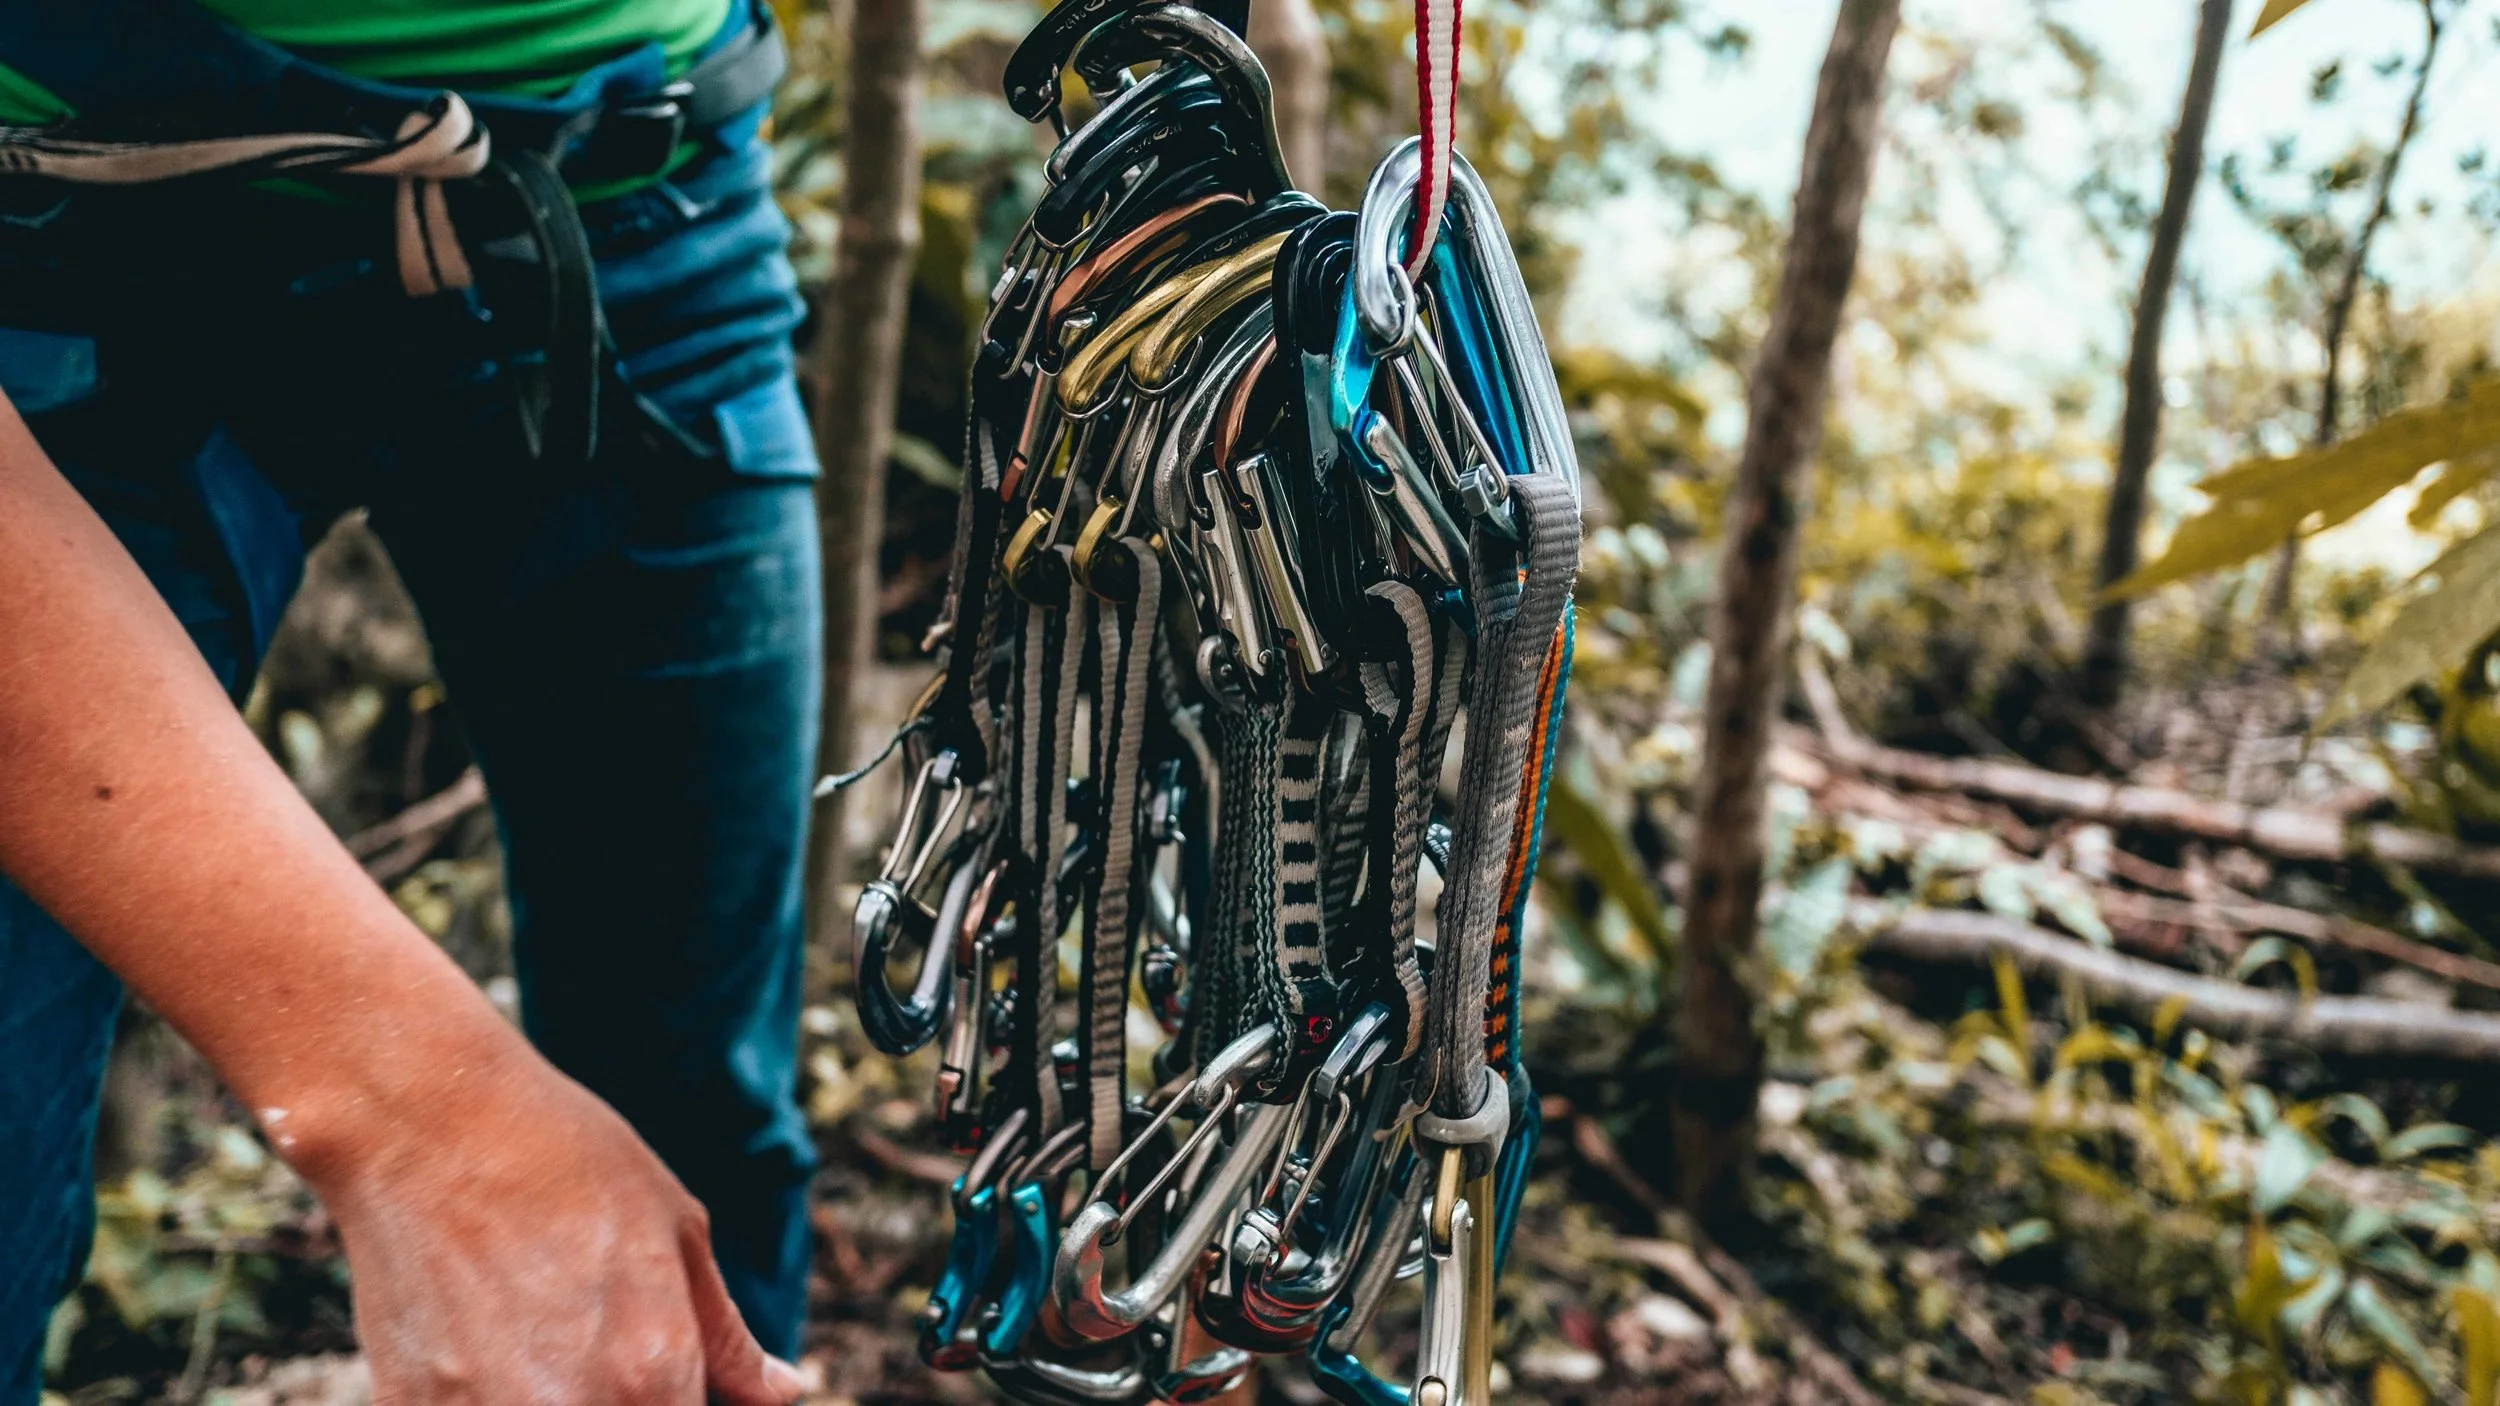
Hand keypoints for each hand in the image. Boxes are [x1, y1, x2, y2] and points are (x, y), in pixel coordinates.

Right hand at [287, 1047, 807, 1405]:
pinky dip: (482, 1396)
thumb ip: (727, 1338)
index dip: (680, 1402)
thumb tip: (784, 1393)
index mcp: (655, 1376)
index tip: (668, 1376)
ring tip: (532, 1335)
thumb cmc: (566, 1159)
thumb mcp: (678, 1232)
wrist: (425, 1123)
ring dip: (546, 1394)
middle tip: (588, 1337)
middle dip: (619, 1398)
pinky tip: (480, 1341)